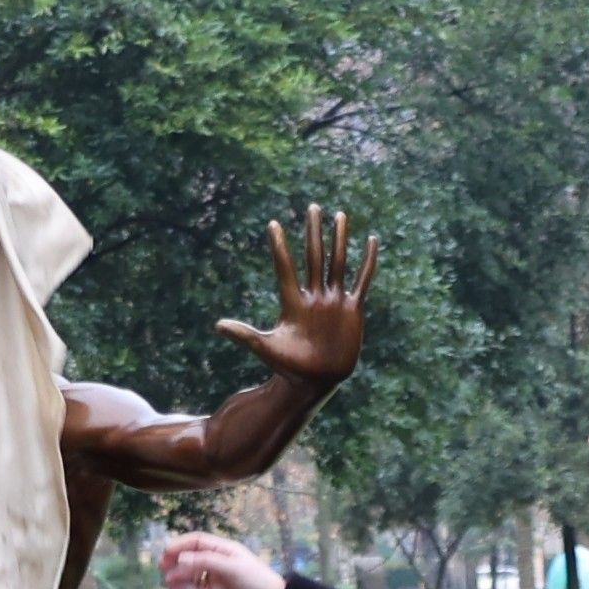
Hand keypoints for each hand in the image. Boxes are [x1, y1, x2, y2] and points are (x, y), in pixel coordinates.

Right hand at [160, 533, 286, 588]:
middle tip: (162, 567)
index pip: (198, 542)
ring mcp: (216, 580)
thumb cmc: (257, 582)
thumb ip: (206, 561)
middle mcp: (219, 562)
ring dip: (178, 576)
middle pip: (192, 557)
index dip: (181, 544)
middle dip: (176, 560)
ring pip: (191, 575)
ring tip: (168, 581)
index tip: (166, 552)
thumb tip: (181, 558)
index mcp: (225, 550)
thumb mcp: (232, 568)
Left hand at [215, 205, 376, 386]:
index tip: (273, 225)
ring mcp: (333, 301)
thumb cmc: (289, 367)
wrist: (316, 381)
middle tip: (312, 207)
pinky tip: (371, 242)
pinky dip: (367, 263)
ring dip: (339, 240)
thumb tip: (217, 325)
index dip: (279, 248)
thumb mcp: (266, 348)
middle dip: (313, 232)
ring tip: (339, 215)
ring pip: (337, 263)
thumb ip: (244, 335)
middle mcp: (314, 297)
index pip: (285, 269)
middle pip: (314, 257)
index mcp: (292, 303)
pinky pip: (361, 280)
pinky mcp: (351, 309)